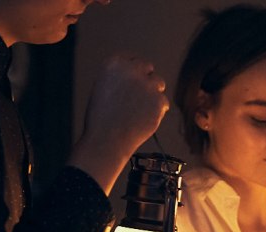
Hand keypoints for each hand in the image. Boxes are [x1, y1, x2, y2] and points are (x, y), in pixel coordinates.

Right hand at [70, 54, 169, 192]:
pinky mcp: (158, 99)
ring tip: (138, 109)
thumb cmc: (101, 117)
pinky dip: (156, 110)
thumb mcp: (103, 86)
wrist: (107, 140)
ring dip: (152, 93)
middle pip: (147, 67)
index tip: (130, 82)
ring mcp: (147, 84)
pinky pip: (163, 101)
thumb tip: (138, 73)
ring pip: (158, 82)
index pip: (132, 58)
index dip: (133, 71)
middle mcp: (131, 69)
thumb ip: (120, 76)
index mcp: (114, 63)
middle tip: (137, 96)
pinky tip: (143, 118)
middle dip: (145, 79)